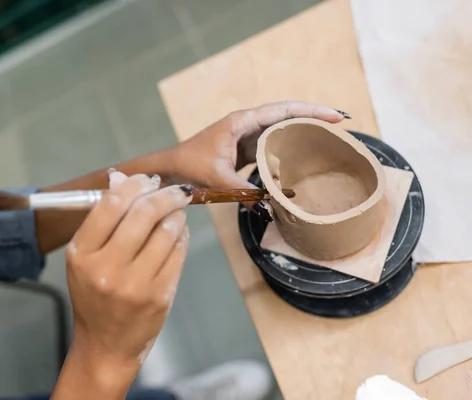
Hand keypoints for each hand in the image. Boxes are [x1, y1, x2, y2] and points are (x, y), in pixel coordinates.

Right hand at [62, 170, 190, 395]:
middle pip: (143, 213)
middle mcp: (106, 268)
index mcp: (81, 254)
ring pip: (167, 230)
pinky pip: (178, 252)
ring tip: (177, 211)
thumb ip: (103, 220)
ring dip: (177, 214)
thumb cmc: (94, 295)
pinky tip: (178, 232)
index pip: (110, 205)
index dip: (133, 185)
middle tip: (176, 190)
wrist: (106, 344)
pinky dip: (181, 235)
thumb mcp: (86, 258)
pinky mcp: (160, 295)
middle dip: (165, 194)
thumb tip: (121, 178)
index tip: (146, 180)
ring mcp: (135, 284)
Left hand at [169, 101, 347, 214]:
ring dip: (302, 131)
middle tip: (342, 126)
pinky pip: (271, 144)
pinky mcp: (243, 148)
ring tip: (328, 139)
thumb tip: (272, 208)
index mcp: (242, 122)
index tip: (336, 116)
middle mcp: (246, 124)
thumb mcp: (219, 180)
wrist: (169, 169)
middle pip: (287, 114)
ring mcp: (245, 135)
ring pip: (280, 128)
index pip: (284, 110)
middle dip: (314, 117)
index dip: (312, 111)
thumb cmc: (189, 167)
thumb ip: (246, 193)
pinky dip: (288, 148)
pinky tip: (301, 157)